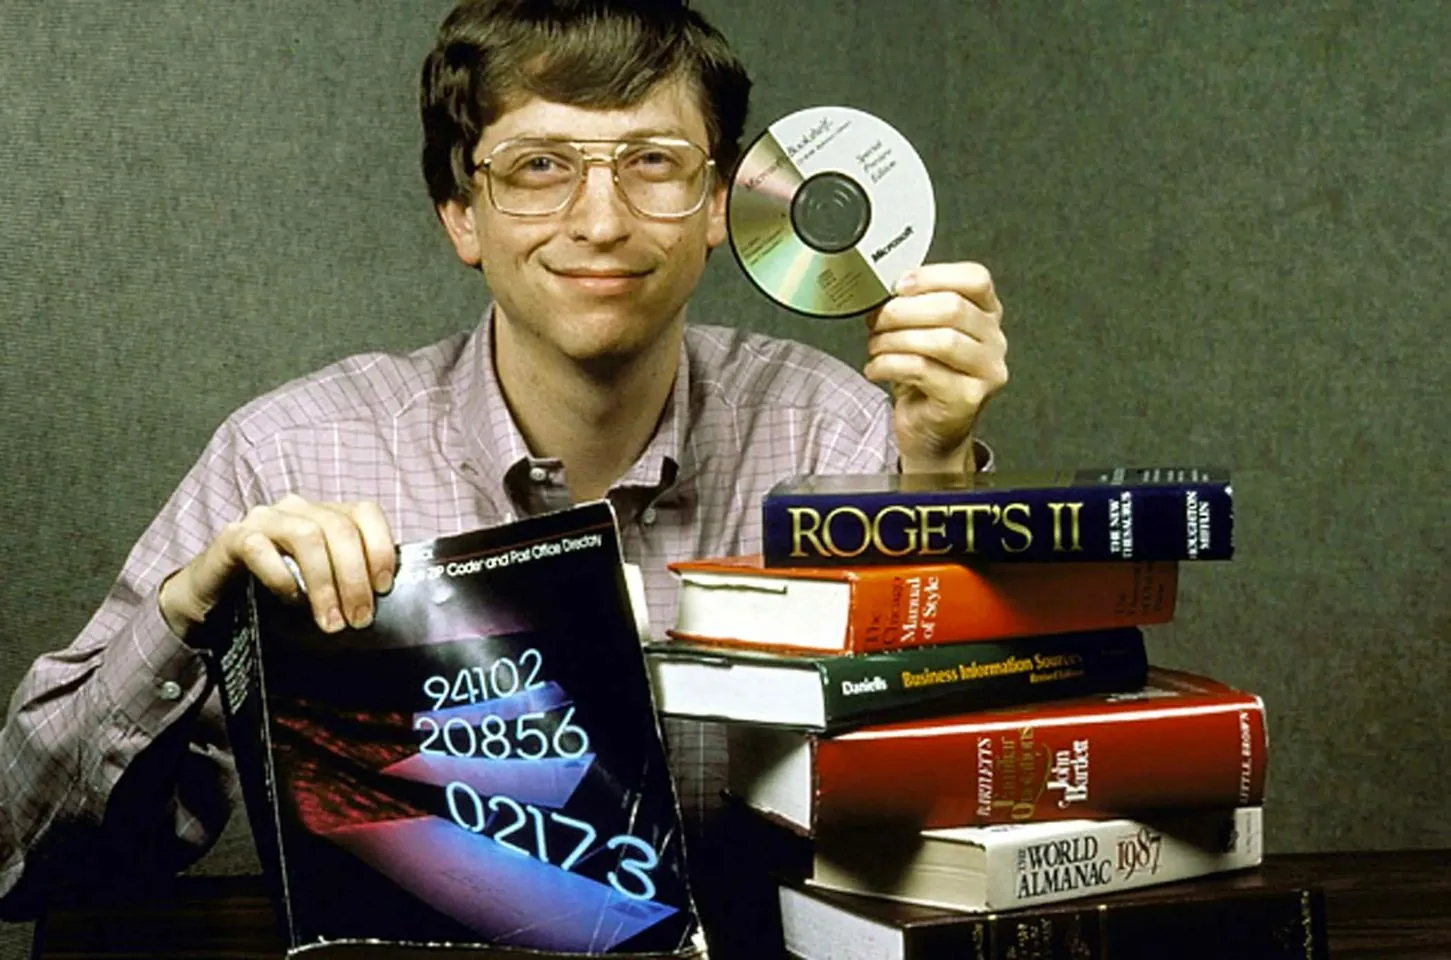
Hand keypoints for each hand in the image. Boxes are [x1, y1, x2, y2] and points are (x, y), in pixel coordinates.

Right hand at [159, 495, 395, 637]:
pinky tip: (291, 601)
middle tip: (358, 619)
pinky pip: (259, 548)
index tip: (383, 588)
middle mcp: (297, 508)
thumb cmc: (276, 591)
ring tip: (329, 621)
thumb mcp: (321, 583)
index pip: (365, 512)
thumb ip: (349, 579)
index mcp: (325, 514)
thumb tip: (382, 600)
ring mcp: (263, 519)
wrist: (215, 599)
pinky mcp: (232, 537)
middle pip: (339, 528)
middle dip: (354, 577)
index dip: (380, 548)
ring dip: (323, 583)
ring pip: (306, 536)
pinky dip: (281, 577)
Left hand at [864, 261, 1007, 473]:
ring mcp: (986, 371)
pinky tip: (876, 369)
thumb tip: (882, 292)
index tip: (899, 285)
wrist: (930, 431)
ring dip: (896, 339)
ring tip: (875, 346)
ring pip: (941, 340)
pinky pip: (923, 370)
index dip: (934, 276)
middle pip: (953, 308)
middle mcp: (994, 340)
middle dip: (904, 310)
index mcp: (987, 314)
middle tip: (878, 320)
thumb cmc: (925, 378)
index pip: (975, 279)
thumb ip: (913, 307)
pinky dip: (890, 365)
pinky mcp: (968, 399)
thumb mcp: (922, 333)